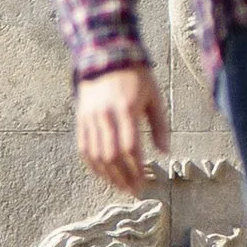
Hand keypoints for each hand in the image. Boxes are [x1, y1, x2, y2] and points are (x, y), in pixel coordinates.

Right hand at [75, 65, 167, 194]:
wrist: (106, 56)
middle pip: (112, 155)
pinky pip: (84, 148)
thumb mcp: (154, 96)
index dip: (136, 168)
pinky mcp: (81, 119)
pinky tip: (103, 175)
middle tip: (134, 191)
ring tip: (121, 187)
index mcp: (127, 108)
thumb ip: (160, 125)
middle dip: (123, 177)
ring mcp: (90, 118)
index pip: (130, 146)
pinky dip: (93, 165)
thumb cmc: (136, 77)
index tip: (145, 182)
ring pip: (96, 155)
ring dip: (108, 175)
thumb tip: (165, 152)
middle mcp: (106, 115)